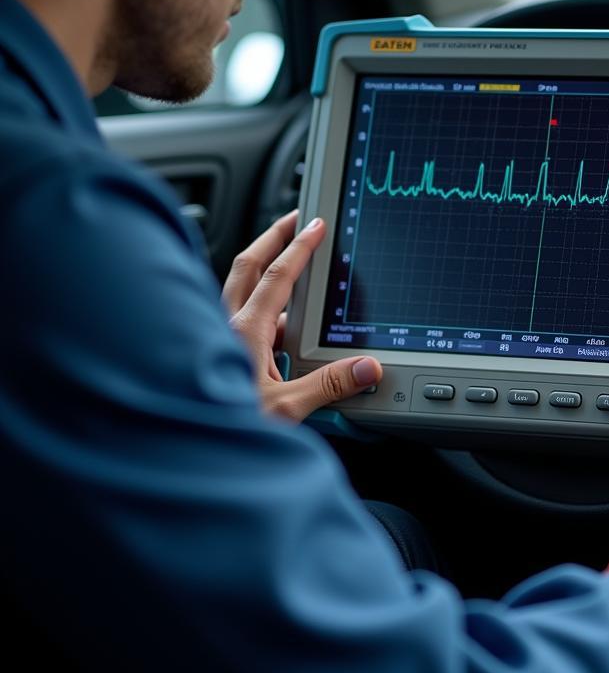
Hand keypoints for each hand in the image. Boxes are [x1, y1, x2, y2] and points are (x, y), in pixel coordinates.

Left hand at [222, 210, 381, 422]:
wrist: (180, 451)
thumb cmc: (218, 429)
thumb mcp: (284, 408)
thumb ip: (328, 386)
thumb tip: (366, 369)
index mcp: (244, 330)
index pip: (276, 275)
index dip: (298, 247)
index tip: (314, 226)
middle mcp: (224, 326)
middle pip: (248, 265)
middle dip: (272, 238)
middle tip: (293, 221)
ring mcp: (215, 337)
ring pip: (240, 292)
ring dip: (264, 276)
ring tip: (291, 274)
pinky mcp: (211, 354)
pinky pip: (238, 321)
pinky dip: (259, 313)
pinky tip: (276, 332)